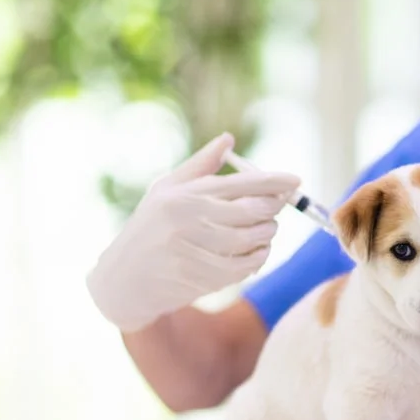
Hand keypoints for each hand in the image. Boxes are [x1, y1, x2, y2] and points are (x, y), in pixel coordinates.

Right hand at [86, 133, 299, 331]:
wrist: (124, 280)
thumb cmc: (151, 228)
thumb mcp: (166, 190)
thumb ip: (201, 166)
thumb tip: (228, 139)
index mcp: (182, 194)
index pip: (239, 183)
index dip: (273, 182)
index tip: (295, 180)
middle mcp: (186, 220)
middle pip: (252, 210)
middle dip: (273, 209)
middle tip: (276, 208)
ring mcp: (192, 250)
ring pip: (252, 240)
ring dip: (267, 236)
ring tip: (265, 232)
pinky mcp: (198, 278)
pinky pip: (243, 267)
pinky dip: (256, 260)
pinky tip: (255, 254)